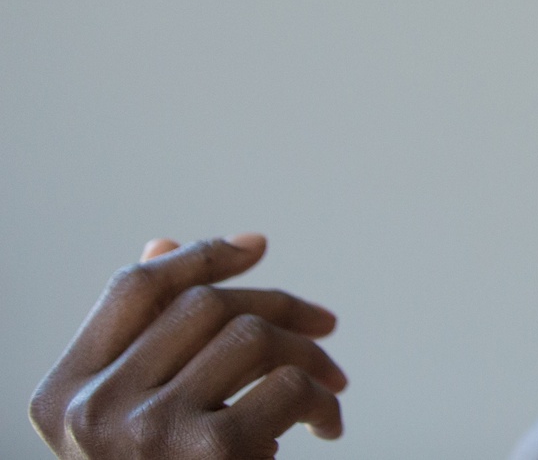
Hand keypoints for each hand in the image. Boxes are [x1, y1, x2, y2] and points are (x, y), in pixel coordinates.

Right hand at [29, 236, 347, 459]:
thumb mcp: (131, 413)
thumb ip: (143, 335)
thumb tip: (166, 241)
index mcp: (62, 393)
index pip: (131, 288)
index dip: (199, 257)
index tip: (259, 245)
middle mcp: (91, 411)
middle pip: (203, 306)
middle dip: (278, 307)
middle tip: (326, 329)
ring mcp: (143, 432)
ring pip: (251, 336)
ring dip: (309, 356)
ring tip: (331, 386)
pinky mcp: (205, 454)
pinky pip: (286, 385)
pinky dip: (322, 400)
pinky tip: (326, 425)